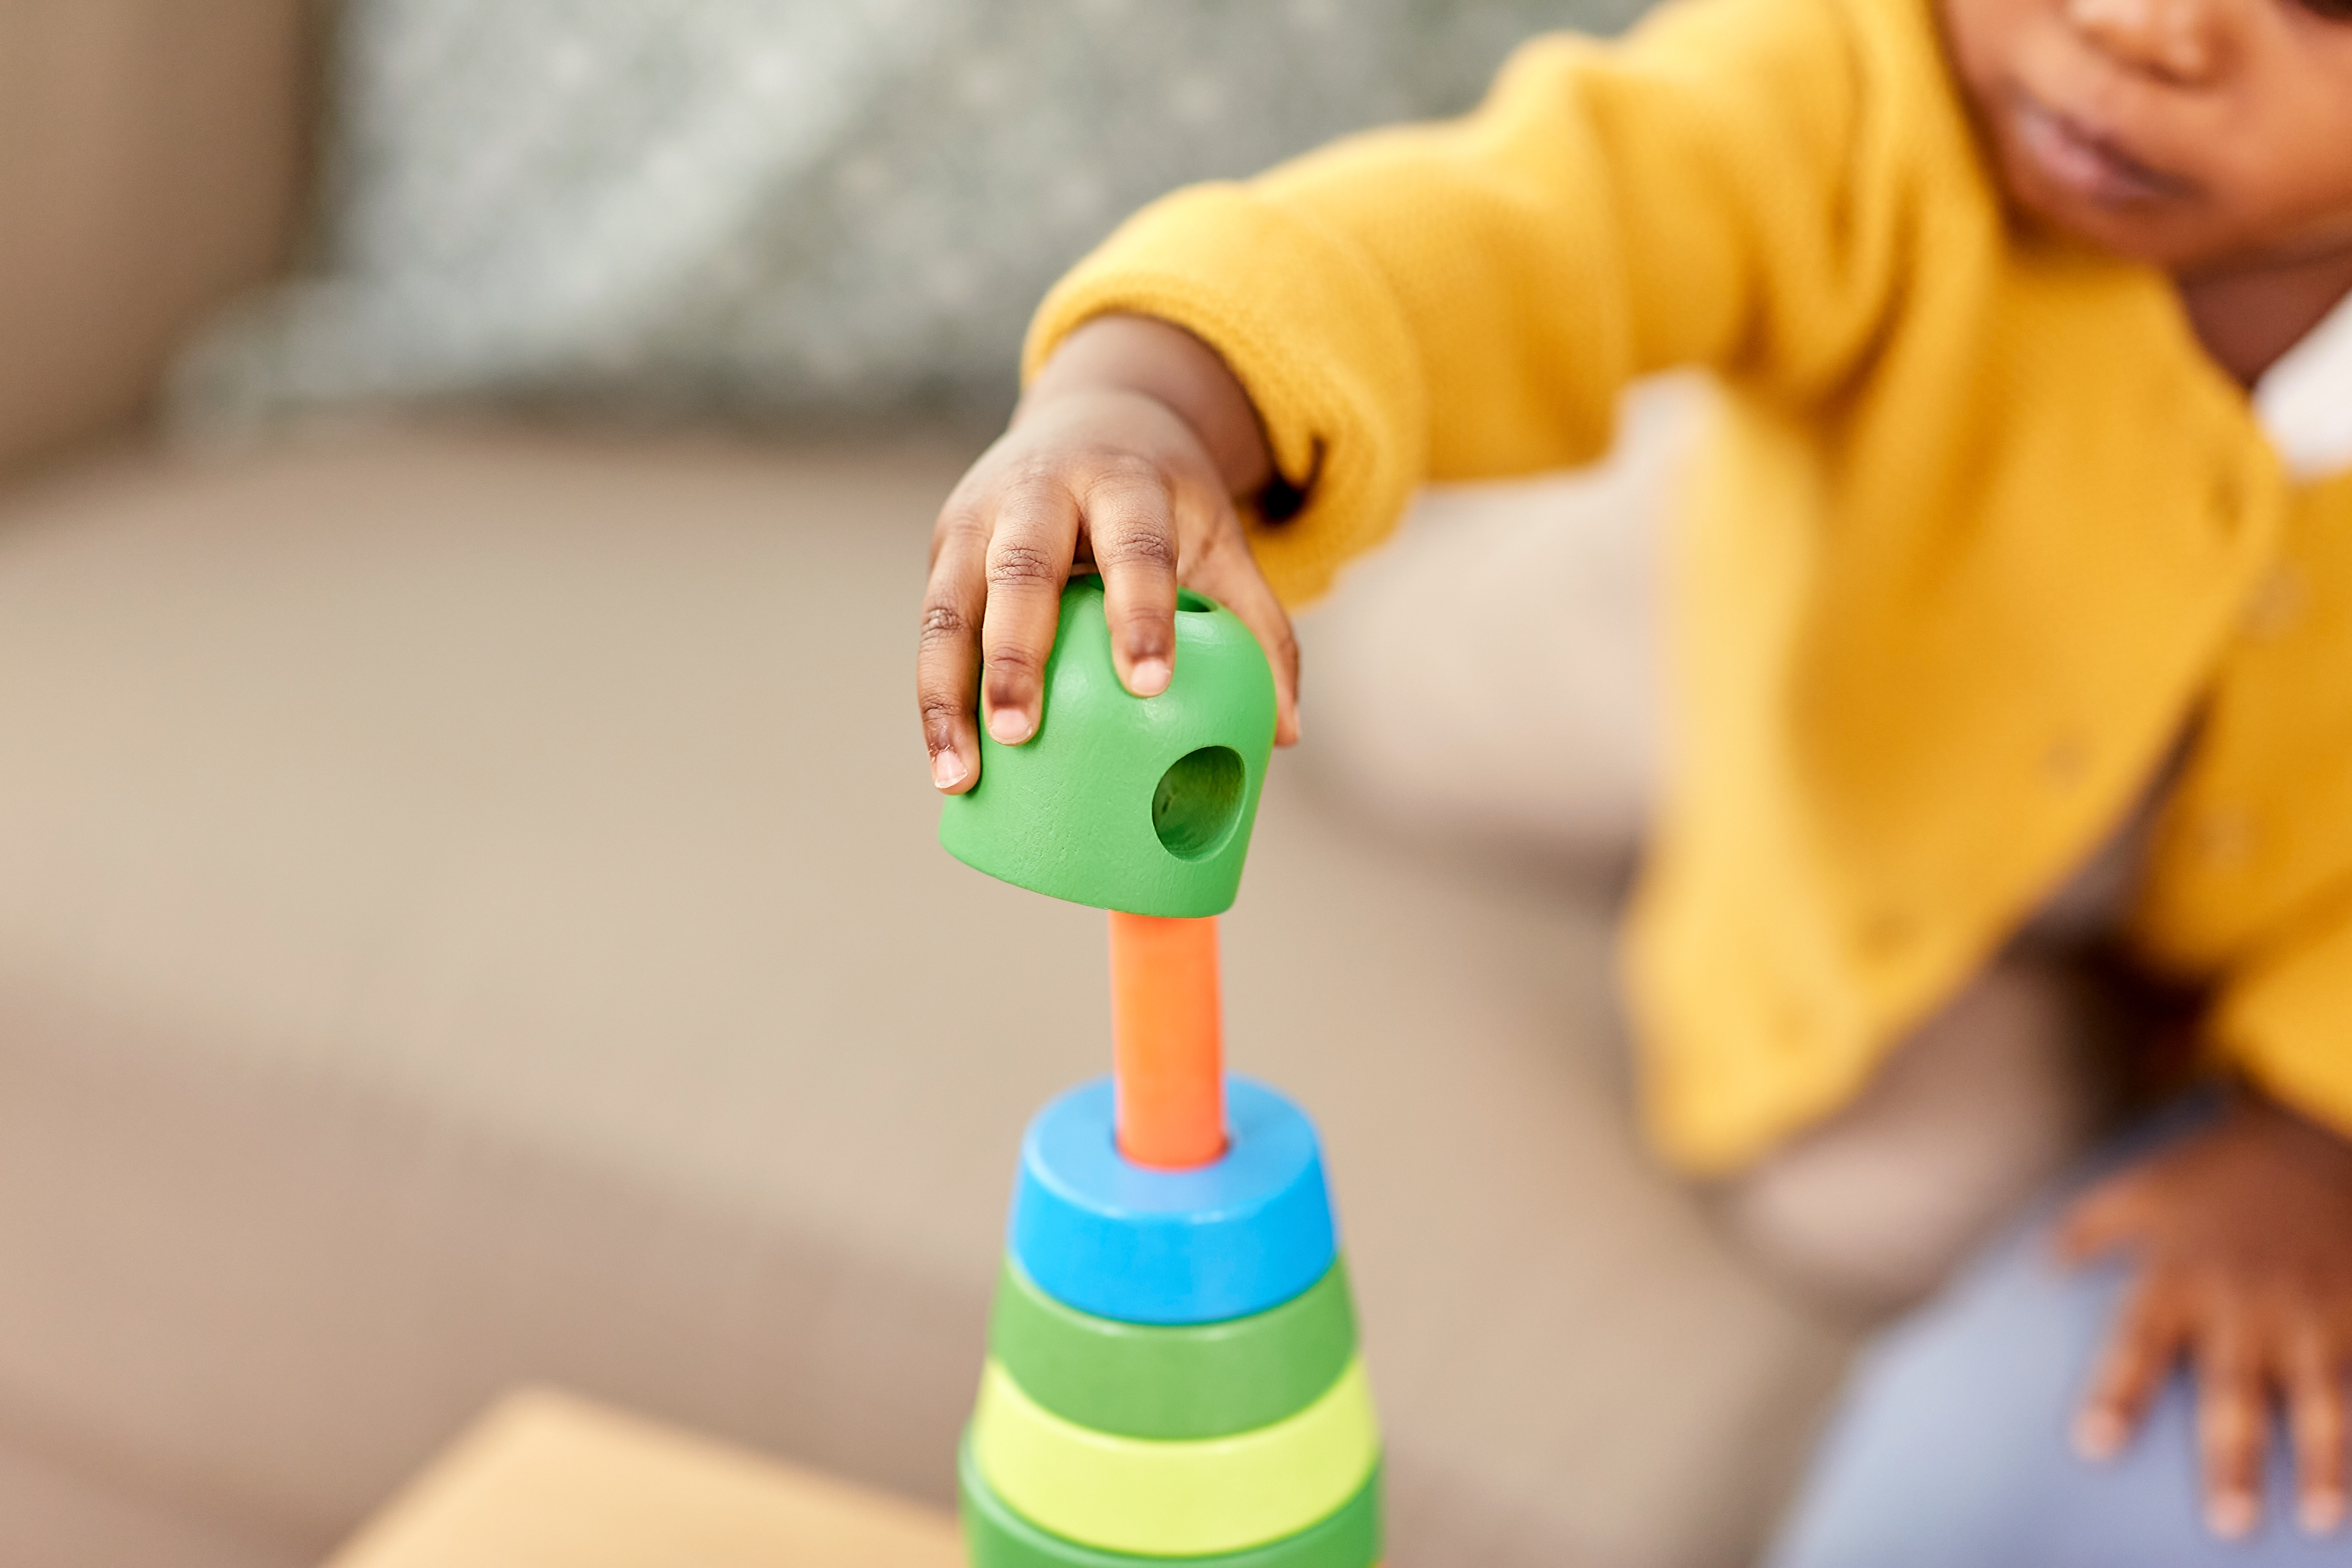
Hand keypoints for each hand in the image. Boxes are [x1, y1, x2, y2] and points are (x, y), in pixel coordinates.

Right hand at [918, 316, 1300, 793]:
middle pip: (1020, 571)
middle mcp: (1038, 490)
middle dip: (1016, 656)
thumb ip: (1255, 624)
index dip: (1140, 610)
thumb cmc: (1162, 502)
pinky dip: (935, 699)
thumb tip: (1287, 731)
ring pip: (949, 607)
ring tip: (959, 775)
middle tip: (1021, 735)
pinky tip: (949, 763)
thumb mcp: (1217, 539)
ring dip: (948, 694)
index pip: (1133, 544)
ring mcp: (978, 517)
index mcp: (1121, 480)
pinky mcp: (944, 551)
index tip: (1150, 684)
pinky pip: (933, 630)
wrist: (1095, 415)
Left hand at [2059, 1091, 2351, 1539]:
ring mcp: (2307, 1308)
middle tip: (2227, 1522)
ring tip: (2313, 1516)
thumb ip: (2091, 1226)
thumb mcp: (2147, 1187)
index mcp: (2179, 1274)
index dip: (2115, 1395)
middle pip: (2230, 1391)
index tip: (2094, 1446)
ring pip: (2315, 1398)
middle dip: (2231, 1458)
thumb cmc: (2221, 1171)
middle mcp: (2241, 1301)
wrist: (2317, 1129)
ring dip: (2318, 1460)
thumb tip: (2039, 1265)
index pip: (2135, 1345)